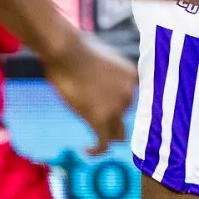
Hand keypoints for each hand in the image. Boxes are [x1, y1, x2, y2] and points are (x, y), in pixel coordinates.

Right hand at [43, 35, 135, 154]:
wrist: (67, 51)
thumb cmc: (78, 48)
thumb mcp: (104, 57)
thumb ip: (110, 73)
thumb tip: (100, 82)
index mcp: (132, 77)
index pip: (131, 99)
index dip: (119, 103)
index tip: (107, 107)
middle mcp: (129, 94)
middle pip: (124, 115)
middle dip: (111, 115)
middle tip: (91, 112)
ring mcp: (116, 108)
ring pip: (118, 134)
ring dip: (106, 133)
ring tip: (91, 132)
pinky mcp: (100, 120)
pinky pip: (103, 144)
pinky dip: (96, 150)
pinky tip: (86, 150)